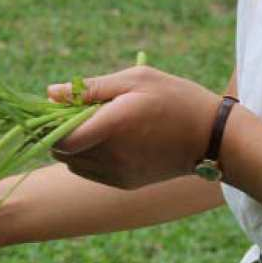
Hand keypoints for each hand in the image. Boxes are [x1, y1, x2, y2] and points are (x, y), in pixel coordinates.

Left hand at [45, 66, 219, 188]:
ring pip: (73, 164)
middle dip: (58, 132)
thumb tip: (50, 93)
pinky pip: (89, 172)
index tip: (54, 107)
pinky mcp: (125, 183)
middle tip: (75, 112)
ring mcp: (119, 173)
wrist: (212, 137)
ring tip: (95, 124)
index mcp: (113, 125)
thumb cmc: (174, 98)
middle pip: (62, 151)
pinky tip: (106, 139)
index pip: (61, 138)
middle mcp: (113, 155)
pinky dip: (87, 158)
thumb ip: (90, 88)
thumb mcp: (135, 79)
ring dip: (73, 146)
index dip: (49, 124)